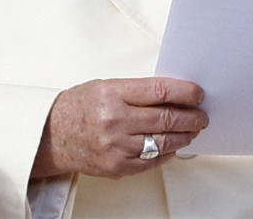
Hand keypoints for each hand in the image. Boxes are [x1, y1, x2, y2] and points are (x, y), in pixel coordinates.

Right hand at [31, 77, 207, 178]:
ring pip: (163, 142)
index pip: (160, 90)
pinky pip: (152, 161)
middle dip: (191, 117)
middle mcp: (115, 120)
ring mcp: (116, 146)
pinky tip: (174, 146)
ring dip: (184, 136)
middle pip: (166, 118)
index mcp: (113, 93)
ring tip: (192, 130)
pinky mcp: (117, 166)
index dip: (185, 92)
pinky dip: (167, 153)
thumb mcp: (106, 86)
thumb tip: (174, 95)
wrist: (51, 135)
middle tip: (201, 115)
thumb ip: (138, 91)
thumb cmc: (79, 107)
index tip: (198, 94)